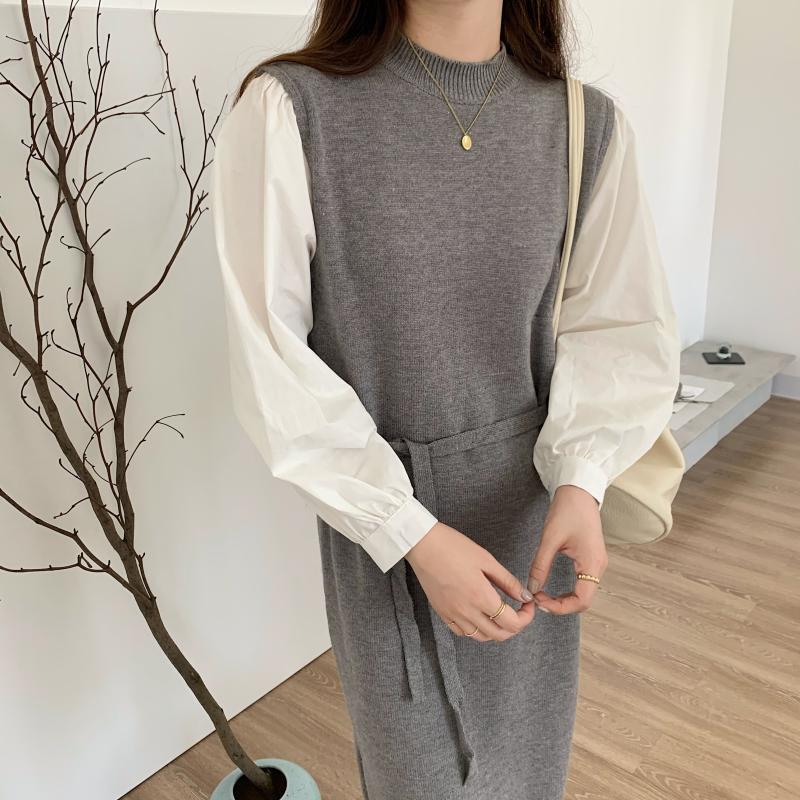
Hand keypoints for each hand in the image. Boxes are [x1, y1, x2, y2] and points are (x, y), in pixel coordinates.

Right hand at [405, 521, 535, 641]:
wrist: (423, 545)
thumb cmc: (453, 547)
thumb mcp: (486, 560)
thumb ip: (507, 581)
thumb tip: (524, 596)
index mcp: (481, 596)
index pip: (512, 623)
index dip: (526, 617)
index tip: (527, 604)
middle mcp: (467, 611)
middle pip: (499, 635)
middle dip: (515, 626)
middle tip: (518, 611)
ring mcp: (453, 614)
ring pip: (481, 637)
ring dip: (496, 630)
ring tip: (499, 613)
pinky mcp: (442, 613)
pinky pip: (462, 632)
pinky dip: (475, 629)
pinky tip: (478, 615)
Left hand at [528, 484, 606, 613]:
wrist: (579, 491)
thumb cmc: (567, 510)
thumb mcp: (550, 538)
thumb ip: (541, 565)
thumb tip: (532, 588)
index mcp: (592, 563)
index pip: (582, 600)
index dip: (560, 607)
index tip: (539, 601)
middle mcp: (598, 566)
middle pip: (584, 600)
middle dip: (560, 605)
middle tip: (537, 599)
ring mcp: (596, 563)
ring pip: (583, 593)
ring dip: (564, 599)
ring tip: (542, 594)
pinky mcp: (591, 558)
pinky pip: (583, 583)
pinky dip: (568, 590)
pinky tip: (551, 586)